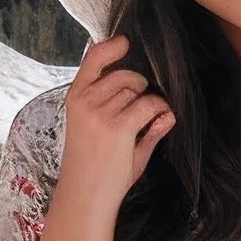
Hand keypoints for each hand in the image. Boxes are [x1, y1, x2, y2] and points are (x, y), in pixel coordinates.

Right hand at [56, 35, 174, 213]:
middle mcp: (85, 101)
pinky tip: (161, 121)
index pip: (92, 60)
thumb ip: (126, 113)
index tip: (125, 43)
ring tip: (146, 122)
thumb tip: (164, 110)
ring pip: (138, 90)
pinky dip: (160, 111)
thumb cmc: (92, 168)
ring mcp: (100, 113)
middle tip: (139, 110)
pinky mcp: (119, 126)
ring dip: (149, 102)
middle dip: (139, 87)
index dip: (110, 48)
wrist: (85, 197)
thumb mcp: (100, 133)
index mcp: (75, 99)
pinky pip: (149, 105)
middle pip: (125, 76)